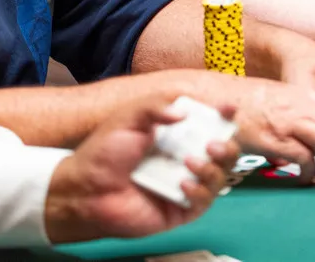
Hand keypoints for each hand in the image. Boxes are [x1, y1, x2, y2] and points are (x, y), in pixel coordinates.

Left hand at [43, 97, 239, 243]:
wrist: (85, 189)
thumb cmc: (104, 151)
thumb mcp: (129, 117)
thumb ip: (156, 106)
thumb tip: (184, 112)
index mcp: (178, 135)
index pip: (210, 123)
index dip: (224, 116)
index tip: (229, 110)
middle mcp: (186, 158)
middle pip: (225, 151)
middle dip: (227, 147)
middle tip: (213, 144)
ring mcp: (186, 184)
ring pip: (220, 176)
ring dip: (213, 168)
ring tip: (191, 163)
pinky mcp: (181, 209)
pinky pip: (204, 202)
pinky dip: (199, 191)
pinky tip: (183, 186)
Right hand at [197, 74, 314, 185]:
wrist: (212, 97)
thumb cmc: (241, 102)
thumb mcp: (276, 99)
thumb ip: (296, 112)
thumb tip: (313, 137)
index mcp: (302, 96)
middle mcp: (300, 106)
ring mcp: (287, 121)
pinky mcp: (272, 138)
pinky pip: (303, 157)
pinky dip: (311, 171)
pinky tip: (307, 179)